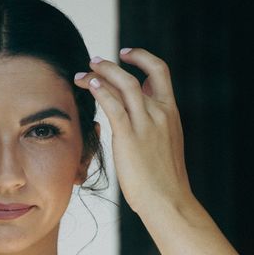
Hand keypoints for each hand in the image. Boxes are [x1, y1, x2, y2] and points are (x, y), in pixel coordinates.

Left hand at [74, 48, 191, 216]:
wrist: (169, 200)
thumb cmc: (163, 176)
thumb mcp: (166, 139)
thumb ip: (154, 118)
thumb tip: (140, 103)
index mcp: (170, 111)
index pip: (160, 71)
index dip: (142, 57)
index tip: (125, 54)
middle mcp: (160, 113)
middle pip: (135, 75)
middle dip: (113, 64)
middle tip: (94, 60)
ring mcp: (146, 124)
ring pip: (124, 85)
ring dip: (101, 74)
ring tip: (83, 72)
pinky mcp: (130, 136)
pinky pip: (114, 105)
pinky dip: (100, 91)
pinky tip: (89, 85)